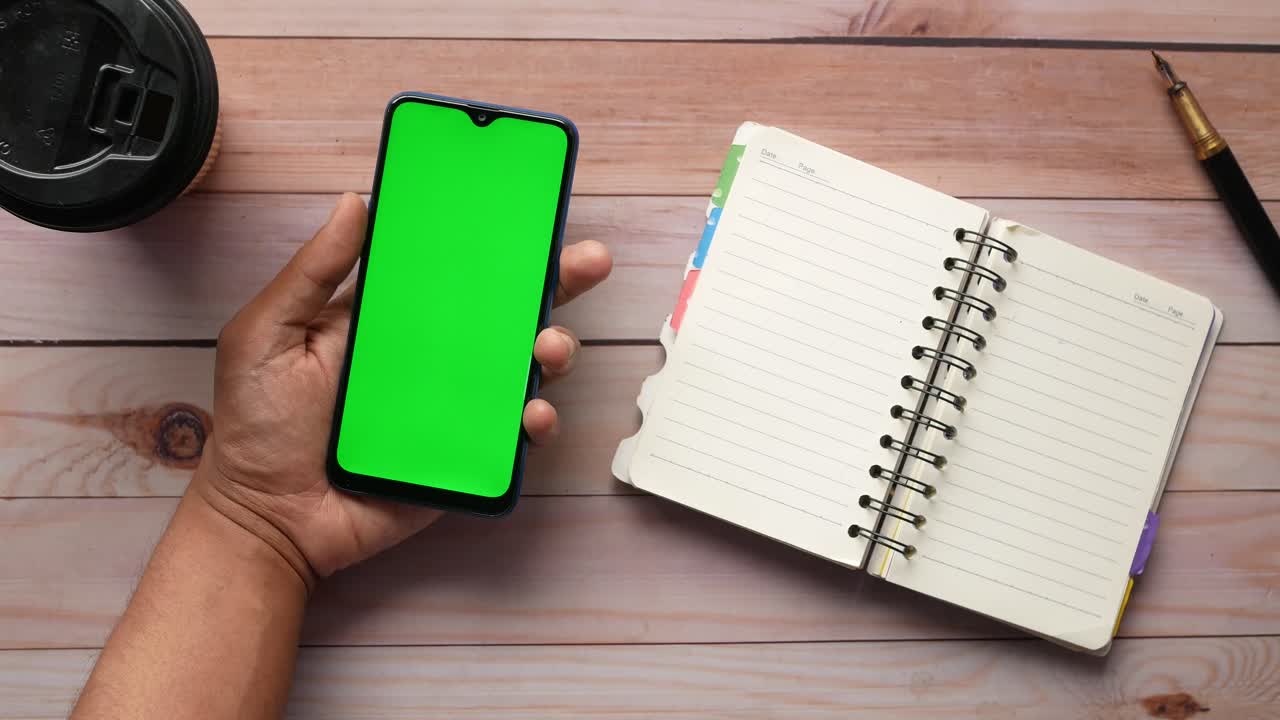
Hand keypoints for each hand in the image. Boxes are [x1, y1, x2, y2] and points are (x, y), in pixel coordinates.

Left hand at [190, 193, 611, 587]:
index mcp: (392, 318)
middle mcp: (433, 356)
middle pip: (506, 311)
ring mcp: (454, 407)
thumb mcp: (268, 334)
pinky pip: (514, 436)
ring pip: (522, 369)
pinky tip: (531, 414)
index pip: (453, 269)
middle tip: (588, 260)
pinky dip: (535, 423)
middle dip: (555, 281)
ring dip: (553, 349)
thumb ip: (312, 272)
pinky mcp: (465, 456)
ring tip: (550, 346)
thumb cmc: (258, 425)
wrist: (266, 519)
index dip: (494, 239)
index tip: (531, 210)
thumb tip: (355, 201)